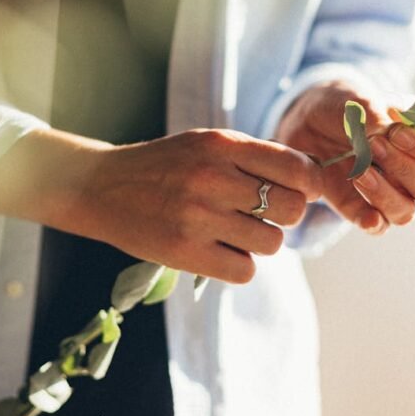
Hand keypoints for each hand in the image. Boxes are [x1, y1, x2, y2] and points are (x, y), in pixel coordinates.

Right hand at [0, 127, 322, 283]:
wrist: (102, 187)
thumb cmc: (164, 166)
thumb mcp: (206, 144)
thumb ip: (254, 157)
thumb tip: (312, 179)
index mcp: (222, 145)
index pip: (297, 168)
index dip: (309, 184)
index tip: (301, 191)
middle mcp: (213, 178)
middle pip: (291, 209)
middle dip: (284, 215)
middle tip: (263, 214)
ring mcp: (198, 217)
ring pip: (272, 244)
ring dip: (261, 242)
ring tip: (235, 232)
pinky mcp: (185, 253)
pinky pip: (245, 271)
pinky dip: (238, 265)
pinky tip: (219, 250)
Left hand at [276, 78, 414, 234]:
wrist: (308, 123)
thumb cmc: (343, 106)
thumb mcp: (354, 99)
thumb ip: (372, 111)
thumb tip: (383, 127)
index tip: (396, 132)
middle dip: (404, 168)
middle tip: (373, 145)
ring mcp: (392, 194)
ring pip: (408, 211)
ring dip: (385, 193)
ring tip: (358, 171)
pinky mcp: (364, 210)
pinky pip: (379, 227)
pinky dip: (373, 222)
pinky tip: (364, 214)